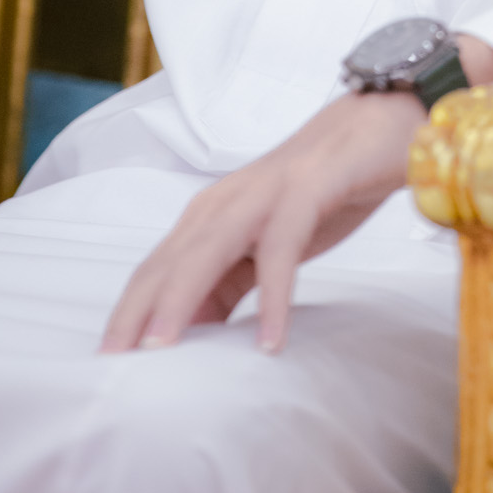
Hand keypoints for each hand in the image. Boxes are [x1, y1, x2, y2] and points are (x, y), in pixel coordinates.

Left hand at [100, 32, 492, 356]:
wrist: (387, 123)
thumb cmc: (327, 190)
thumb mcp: (271, 245)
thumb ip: (234, 280)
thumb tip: (196, 334)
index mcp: (214, 212)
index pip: (157, 268)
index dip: (128, 313)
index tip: (105, 364)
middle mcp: (228, 199)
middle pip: (169, 261)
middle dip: (136, 313)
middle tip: (113, 369)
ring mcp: (266, 192)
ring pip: (209, 250)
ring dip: (182, 300)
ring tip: (162, 354)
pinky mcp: (308, 190)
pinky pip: (282, 248)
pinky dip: (274, 296)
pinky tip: (272, 343)